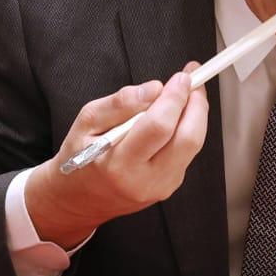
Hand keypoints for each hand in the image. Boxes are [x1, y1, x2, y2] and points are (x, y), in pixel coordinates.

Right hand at [24, 66, 209, 250]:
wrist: (78, 199)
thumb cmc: (79, 156)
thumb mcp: (87, 122)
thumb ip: (120, 103)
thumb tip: (154, 89)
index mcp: (119, 164)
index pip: (159, 127)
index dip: (175, 98)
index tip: (181, 77)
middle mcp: (144, 180)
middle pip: (188, 139)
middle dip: (196, 105)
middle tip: (192, 82)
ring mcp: (159, 187)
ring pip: (193, 146)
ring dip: (195, 116)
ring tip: (185, 95)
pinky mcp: (168, 187)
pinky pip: (187, 153)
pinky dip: (186, 130)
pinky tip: (175, 119)